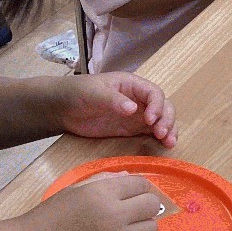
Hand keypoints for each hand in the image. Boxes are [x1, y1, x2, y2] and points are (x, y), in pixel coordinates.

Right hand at [24, 173, 161, 230]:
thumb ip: (105, 180)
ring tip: (124, 229)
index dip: (138, 188)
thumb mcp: (76, 189)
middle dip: (144, 205)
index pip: (141, 184)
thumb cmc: (54, 214)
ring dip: (141, 227)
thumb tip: (130, 178)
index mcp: (102, 193)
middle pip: (152, 205)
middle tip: (130, 211)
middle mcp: (113, 214)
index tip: (130, 195)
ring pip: (152, 228)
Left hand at [55, 72, 176, 146]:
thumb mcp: (93, 93)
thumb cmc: (77, 93)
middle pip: (163, 106)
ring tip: (169, 142)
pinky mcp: (132, 129)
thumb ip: (113, 100)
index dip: (157, 106)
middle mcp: (139, 99)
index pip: (154, 93)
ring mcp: (136, 115)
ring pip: (162, 120)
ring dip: (169, 129)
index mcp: (132, 85)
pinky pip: (152, 132)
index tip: (150, 120)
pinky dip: (161, 138)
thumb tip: (134, 109)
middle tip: (162, 134)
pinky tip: (165, 145)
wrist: (62, 108)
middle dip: (167, 119)